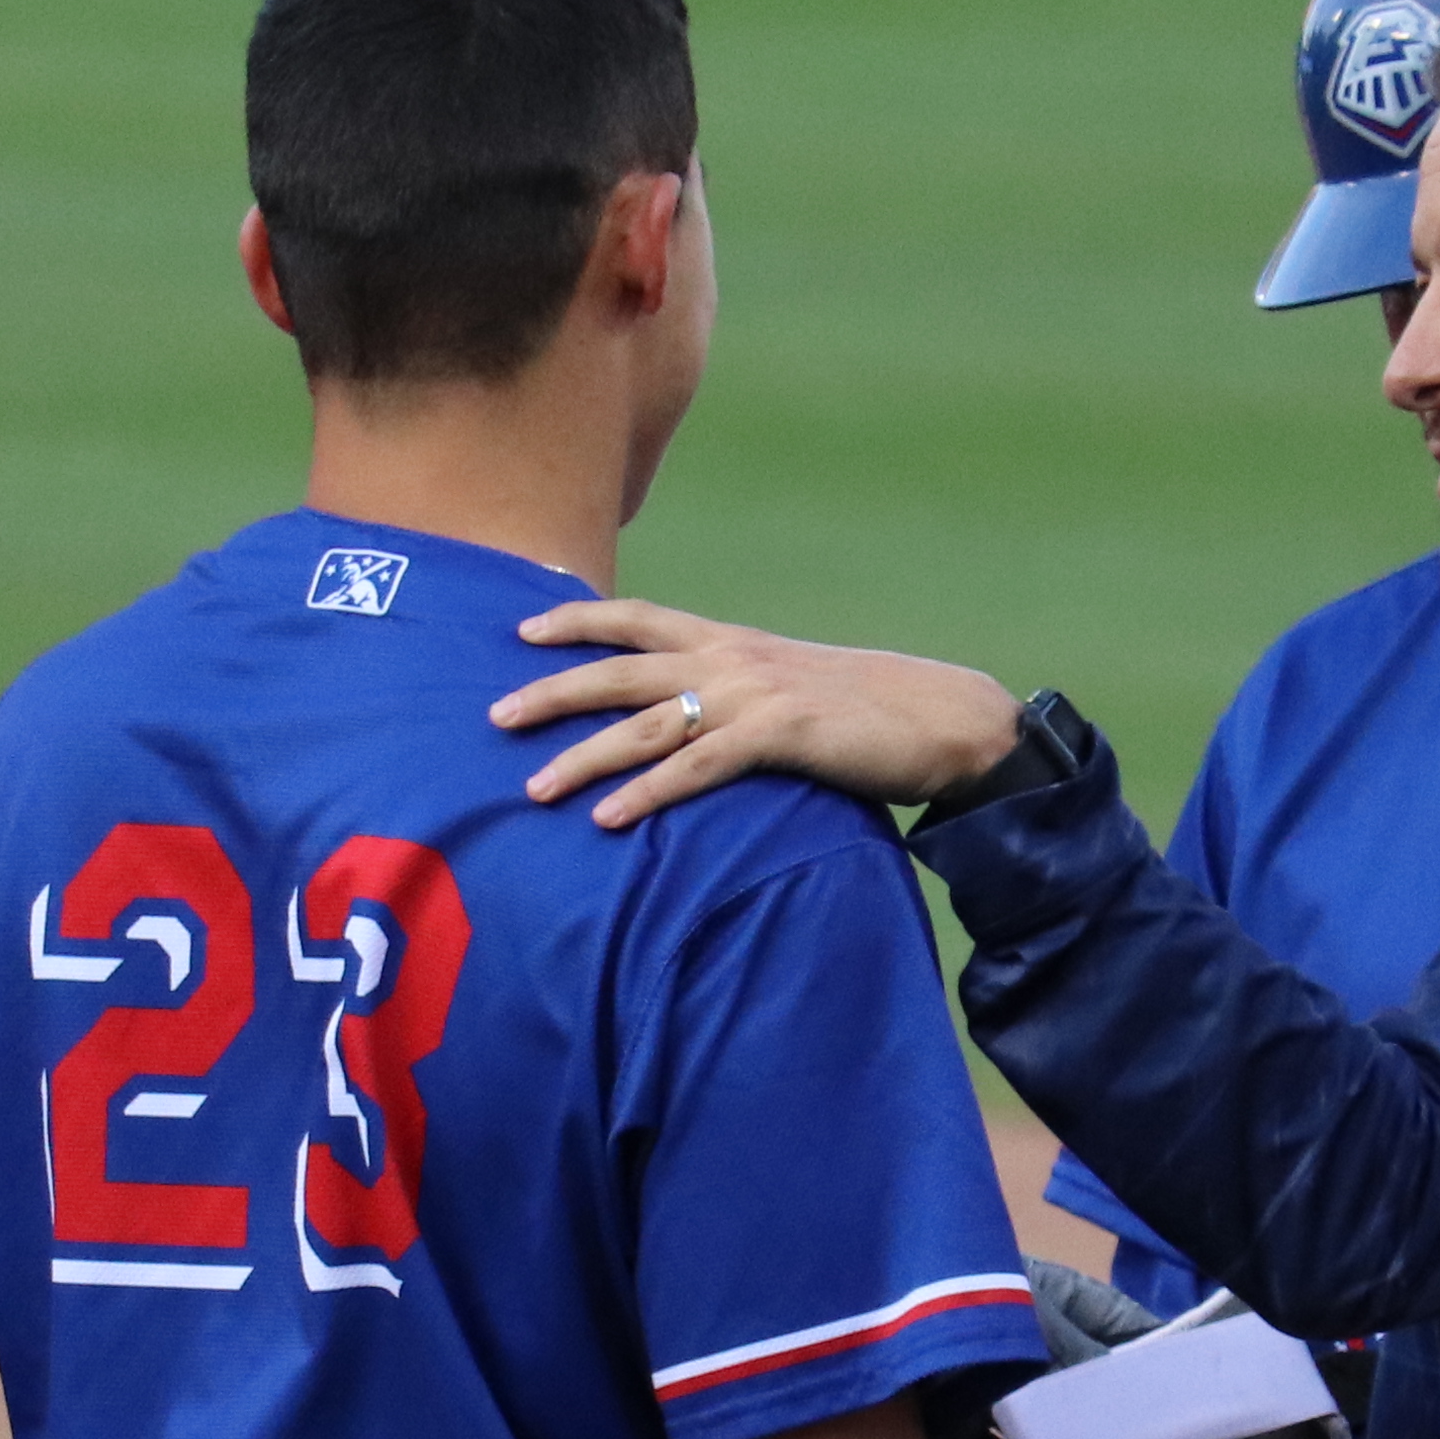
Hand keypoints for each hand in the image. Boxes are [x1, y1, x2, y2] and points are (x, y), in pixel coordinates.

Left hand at [490, 599, 1023, 829]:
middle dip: (552, 690)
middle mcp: (732, 659)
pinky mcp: (779, 737)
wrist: (946, 717)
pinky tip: (608, 819)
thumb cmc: (869, 712)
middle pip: (620, 668)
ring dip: (582, 756)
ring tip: (533, 788)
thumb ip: (736, 697)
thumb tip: (693, 723)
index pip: (638, 619)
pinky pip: (696, 768)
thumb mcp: (789, 689)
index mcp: (732, 642)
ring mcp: (753, 695)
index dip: (578, 621)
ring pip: (645, 723)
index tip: (522, 629)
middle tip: (493, 715)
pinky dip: (647, 793)